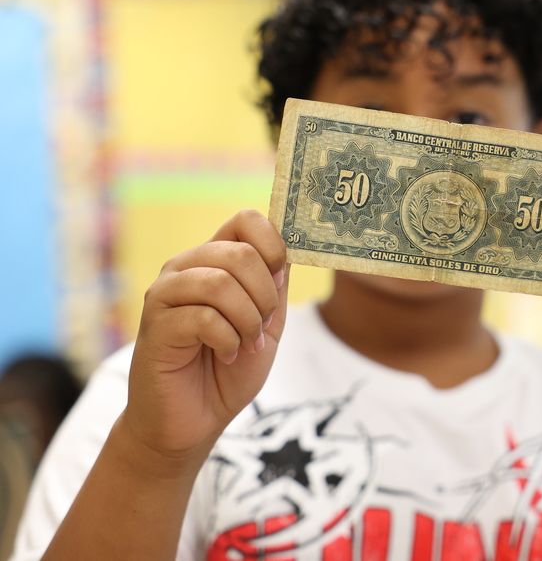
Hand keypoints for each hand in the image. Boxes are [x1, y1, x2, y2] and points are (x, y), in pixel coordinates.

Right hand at [123, 209, 288, 464]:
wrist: (193, 420)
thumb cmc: (229, 370)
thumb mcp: (268, 323)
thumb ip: (276, 286)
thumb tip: (287, 253)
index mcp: (215, 260)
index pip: (246, 219)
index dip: (274, 244)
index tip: (280, 279)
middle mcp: (186, 268)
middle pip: (240, 253)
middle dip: (265, 296)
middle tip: (262, 327)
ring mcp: (166, 294)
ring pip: (220, 283)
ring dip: (247, 320)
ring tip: (245, 343)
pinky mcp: (155, 326)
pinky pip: (204, 318)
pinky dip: (228, 340)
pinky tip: (227, 354)